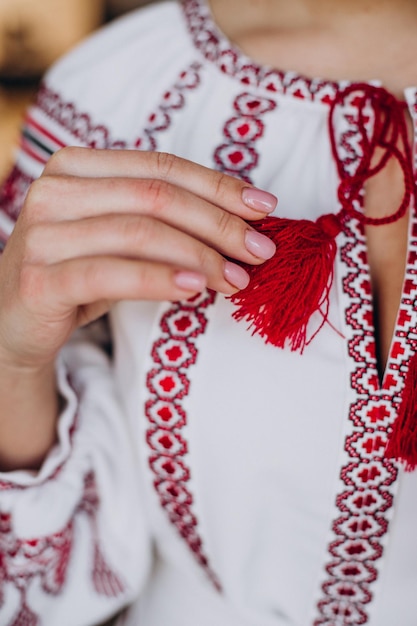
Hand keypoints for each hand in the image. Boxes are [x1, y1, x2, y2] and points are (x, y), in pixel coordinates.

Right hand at [0, 148, 276, 370]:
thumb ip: (165, 221)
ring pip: (140, 232)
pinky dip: (161, 280)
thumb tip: (245, 222)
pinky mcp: (39, 279)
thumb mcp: (122, 239)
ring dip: (200, 256)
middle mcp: (55, 189)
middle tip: (260, 250)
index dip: (218, 186)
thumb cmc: (78, 275)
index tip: (265, 209)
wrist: (15, 324)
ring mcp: (42, 233)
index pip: (161, 167)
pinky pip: (112, 273)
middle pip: (156, 196)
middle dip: (219, 224)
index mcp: (76, 167)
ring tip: (237, 278)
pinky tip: (196, 290)